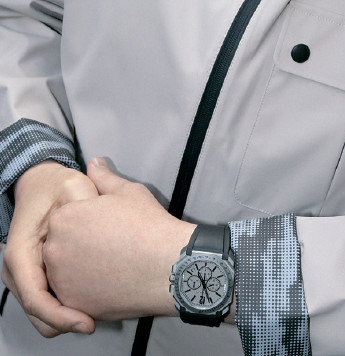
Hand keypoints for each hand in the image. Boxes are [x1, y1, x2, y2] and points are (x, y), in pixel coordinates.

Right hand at [1, 160, 98, 337]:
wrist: (42, 183)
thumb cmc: (55, 186)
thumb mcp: (74, 187)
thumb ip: (87, 204)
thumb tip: (103, 218)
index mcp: (21, 253)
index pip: (36, 300)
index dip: (62, 316)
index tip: (89, 322)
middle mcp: (17, 271)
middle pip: (40, 315)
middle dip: (68, 322)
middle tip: (100, 319)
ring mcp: (25, 277)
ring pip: (45, 314)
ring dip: (69, 315)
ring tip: (101, 309)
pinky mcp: (37, 278)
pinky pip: (51, 303)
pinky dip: (69, 306)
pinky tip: (93, 298)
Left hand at [42, 158, 195, 321]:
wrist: (167, 267)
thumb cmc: (148, 225)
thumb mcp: (128, 192)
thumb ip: (104, 177)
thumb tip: (94, 162)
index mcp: (65, 217)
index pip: (65, 217)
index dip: (87, 220)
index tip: (106, 226)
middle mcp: (54, 249)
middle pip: (60, 244)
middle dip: (78, 244)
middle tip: (109, 245)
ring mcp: (61, 279)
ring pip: (63, 271)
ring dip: (79, 268)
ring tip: (110, 263)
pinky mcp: (72, 304)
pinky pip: (72, 295)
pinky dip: (85, 290)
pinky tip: (108, 281)